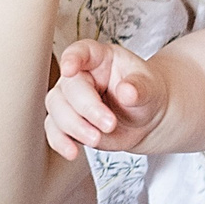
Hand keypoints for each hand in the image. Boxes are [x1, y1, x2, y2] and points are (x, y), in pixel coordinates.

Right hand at [45, 39, 163, 158]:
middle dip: (86, 108)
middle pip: (69, 87)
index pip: (82, 51)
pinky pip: (54, 131)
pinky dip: (61, 142)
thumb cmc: (145, 94)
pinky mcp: (68, 123)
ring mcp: (70, 100)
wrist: (145, 119)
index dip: (72, 58)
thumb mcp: (150, 87)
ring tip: (97, 139)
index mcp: (100, 58)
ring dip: (74, 127)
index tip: (69, 69)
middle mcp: (80, 76)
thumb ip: (139, 88)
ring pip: (57, 109)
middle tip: (109, 124)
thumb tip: (127, 91)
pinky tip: (72, 151)